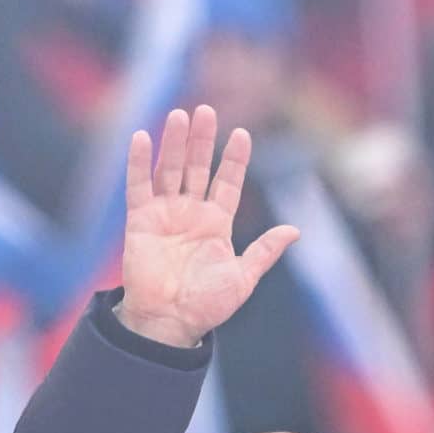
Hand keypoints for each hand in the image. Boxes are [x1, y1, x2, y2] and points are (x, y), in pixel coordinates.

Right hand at [117, 105, 293, 347]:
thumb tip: (295, 231)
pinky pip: (138, 185)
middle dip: (202, 140)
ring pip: (170, 169)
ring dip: (174, 143)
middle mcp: (191, 212)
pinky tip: (143, 137)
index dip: (234, 158)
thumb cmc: (208, 304)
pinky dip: (139, 162)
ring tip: (180, 115)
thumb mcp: (244, 276)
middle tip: (206, 110)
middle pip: (197, 167)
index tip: (241, 134)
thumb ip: (265, 251)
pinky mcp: (140, 220)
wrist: (171, 322)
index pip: (227, 181)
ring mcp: (164, 214)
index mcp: (217, 223)